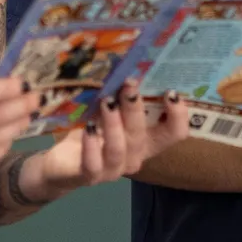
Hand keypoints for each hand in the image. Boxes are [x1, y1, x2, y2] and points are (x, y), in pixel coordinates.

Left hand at [33, 80, 191, 195]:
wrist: (63, 164)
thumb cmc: (93, 131)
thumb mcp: (110, 113)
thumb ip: (122, 98)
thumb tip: (128, 66)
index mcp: (147, 141)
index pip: (175, 133)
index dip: (178, 116)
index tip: (170, 92)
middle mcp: (134, 157)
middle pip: (142, 135)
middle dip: (136, 108)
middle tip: (128, 84)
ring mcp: (112, 169)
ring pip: (119, 148)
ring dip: (114, 124)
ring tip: (106, 102)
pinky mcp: (88, 175)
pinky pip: (93, 163)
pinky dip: (91, 146)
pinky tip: (87, 128)